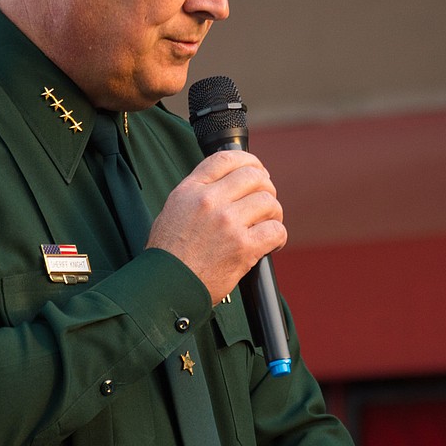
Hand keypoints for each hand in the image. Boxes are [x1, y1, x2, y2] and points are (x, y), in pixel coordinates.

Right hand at [146, 149, 286, 303]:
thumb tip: (225, 184)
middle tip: (265, 202)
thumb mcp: (173, 210)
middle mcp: (209, 201)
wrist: (167, 286)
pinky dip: (278, 236)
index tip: (257, 170)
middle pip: (253, 176)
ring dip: (274, 213)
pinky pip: (275, 230)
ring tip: (267, 224)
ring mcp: (227, 222)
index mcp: (190, 190)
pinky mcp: (243, 246)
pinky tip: (271, 243)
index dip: (249, 161)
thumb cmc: (169, 254)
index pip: (226, 159)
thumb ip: (197, 193)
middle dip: (266, 187)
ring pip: (269, 201)